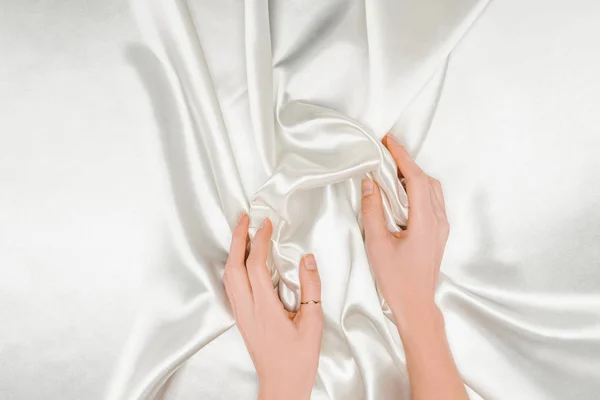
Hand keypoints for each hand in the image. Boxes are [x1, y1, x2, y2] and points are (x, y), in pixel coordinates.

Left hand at [223, 214, 323, 399]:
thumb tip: (308, 260)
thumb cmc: (298, 360)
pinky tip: (241, 260)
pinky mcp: (241, 318)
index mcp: (264, 309)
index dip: (259, 241)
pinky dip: (233, 266)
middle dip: (237, 238)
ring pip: (228, 275)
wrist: (281, 385)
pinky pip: (231, 286)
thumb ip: (311, 289)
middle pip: (233, 266)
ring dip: (233, 251)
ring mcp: (241, 314)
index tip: (266, 224)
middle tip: (244, 219)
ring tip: (241, 233)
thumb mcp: (313, 323)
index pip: (255, 266)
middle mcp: (247, 309)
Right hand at [361, 135, 466, 399]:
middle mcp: (438, 221)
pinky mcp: (438, 233)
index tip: (388, 141)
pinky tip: (403, 191)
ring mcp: (441, 227)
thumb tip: (369, 183)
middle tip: (387, 151)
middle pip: (427, 181)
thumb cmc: (396, 279)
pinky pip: (432, 201)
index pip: (417, 179)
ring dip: (414, 175)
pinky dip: (419, 188)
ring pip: (432, 190)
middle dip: (407, 162)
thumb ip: (373, 211)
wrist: (416, 305)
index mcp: (426, 222)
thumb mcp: (378, 244)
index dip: (402, 157)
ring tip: (393, 168)